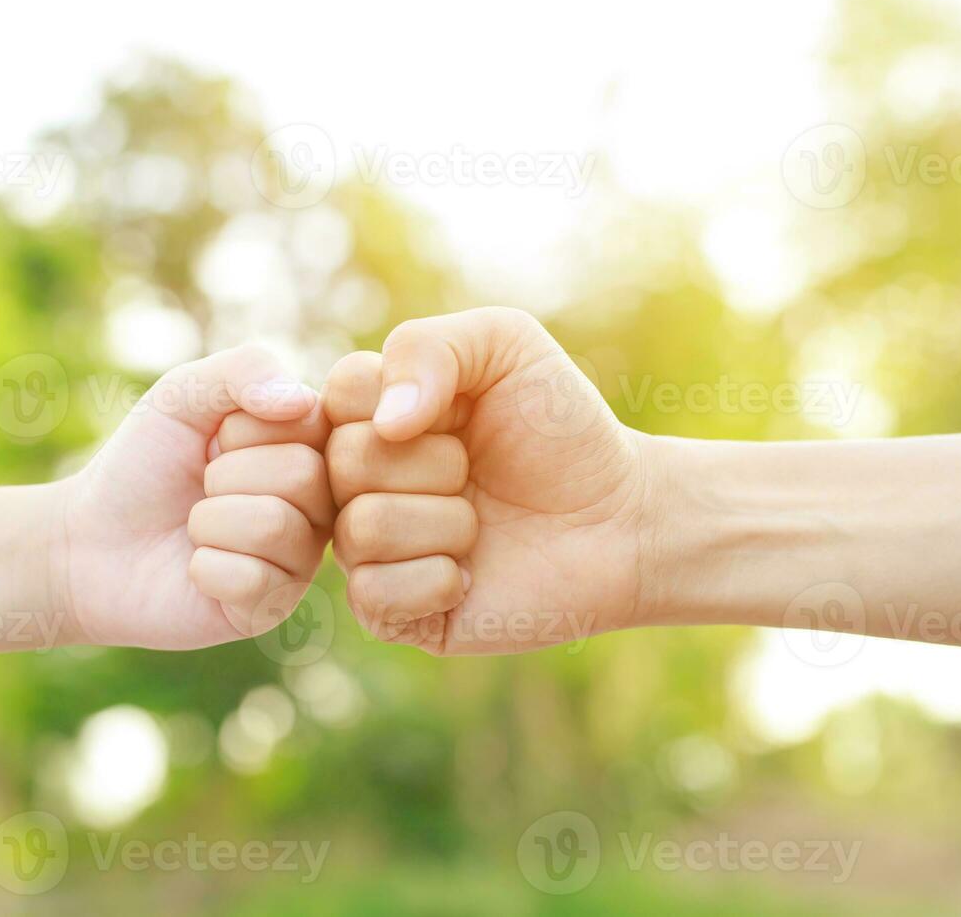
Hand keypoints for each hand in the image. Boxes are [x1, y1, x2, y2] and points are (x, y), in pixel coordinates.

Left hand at [59, 346, 333, 648]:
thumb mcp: (185, 394)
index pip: (314, 422)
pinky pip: (253, 580)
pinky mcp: (270, 608)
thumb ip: (245, 369)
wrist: (87, 540)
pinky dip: (204, 567)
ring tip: (194, 527)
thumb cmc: (142, 463)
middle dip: (225, 475)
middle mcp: (317, 504)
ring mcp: (299, 560)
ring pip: (274, 525)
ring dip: (210, 520)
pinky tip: (193, 568)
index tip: (215, 441)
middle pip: (303, 475)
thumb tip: (301, 401)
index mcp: (308, 448)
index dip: (245, 428)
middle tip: (200, 488)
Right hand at [323, 308, 651, 654]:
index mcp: (375, 414)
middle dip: (436, 463)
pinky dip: (438, 580)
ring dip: (446, 523)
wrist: (621, 519)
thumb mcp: (505, 346)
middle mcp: (359, 481)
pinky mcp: (393, 613)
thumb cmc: (561, 430)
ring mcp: (372, 549)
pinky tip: (472, 574)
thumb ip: (428, 347)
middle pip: (345, 462)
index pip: (338, 392)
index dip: (403, 398)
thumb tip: (385, 423)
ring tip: (482, 524)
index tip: (458, 411)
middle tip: (477, 472)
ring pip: (362, 528)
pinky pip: (374, 595)